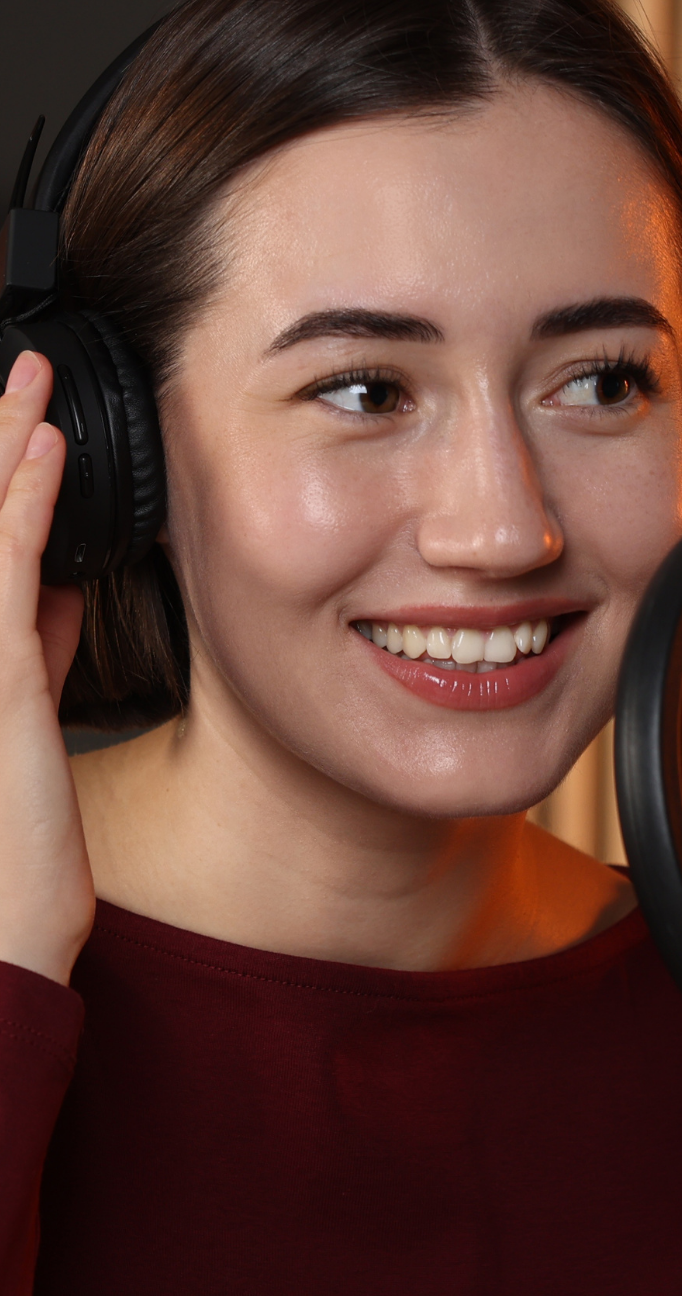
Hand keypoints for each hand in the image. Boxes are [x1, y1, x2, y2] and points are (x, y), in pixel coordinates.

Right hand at [0, 352, 92, 984]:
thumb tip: (62, 581)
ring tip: (28, 383)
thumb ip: (40, 640)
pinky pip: (3, 570)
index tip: (31, 420)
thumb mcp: (32, 711)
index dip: (5, 478)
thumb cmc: (17, 835)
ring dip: (5, 448)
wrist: (2, 920)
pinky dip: (24, 506)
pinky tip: (44, 453)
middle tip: (23, 374)